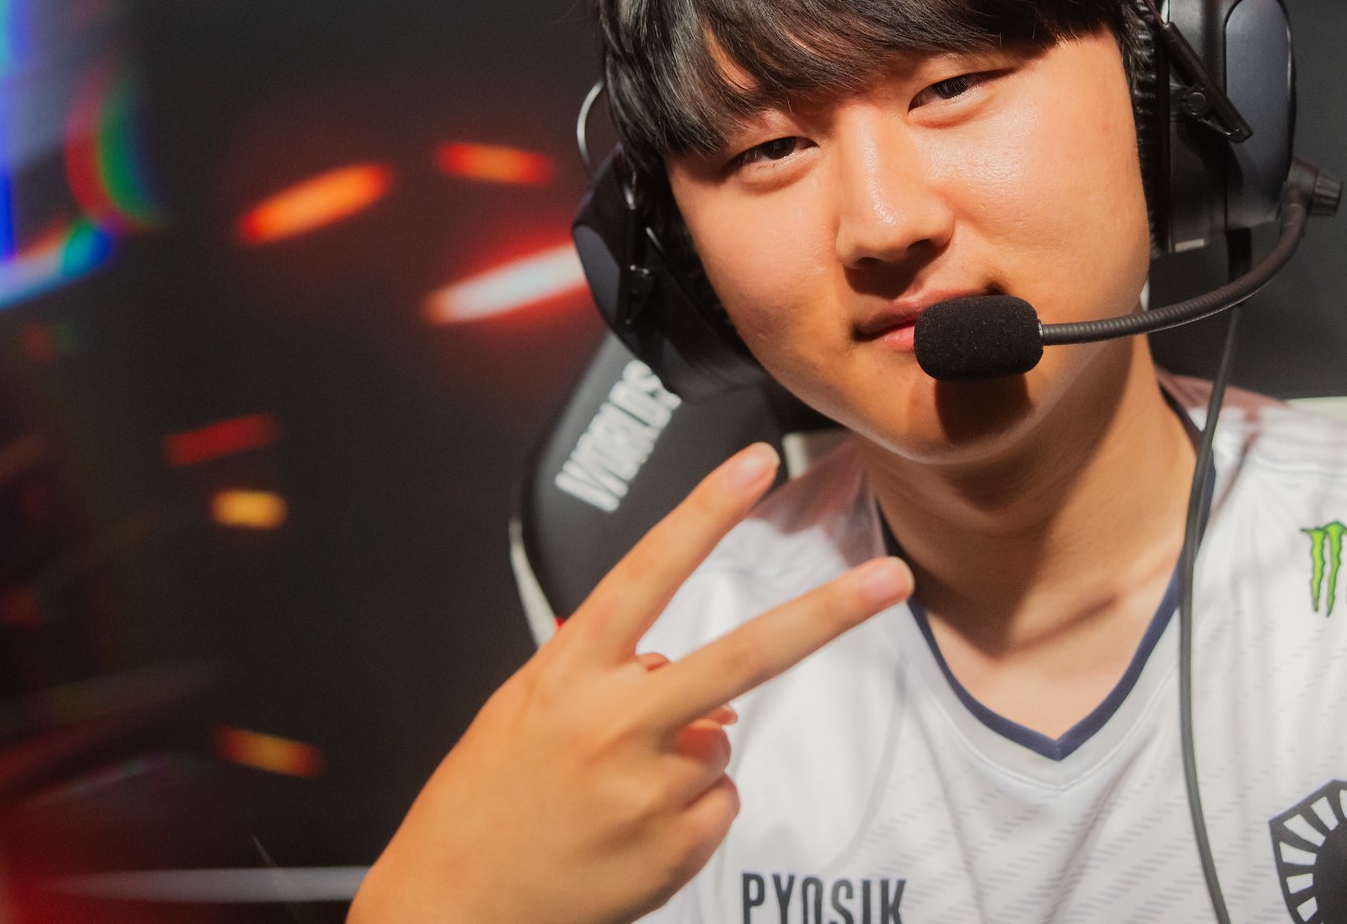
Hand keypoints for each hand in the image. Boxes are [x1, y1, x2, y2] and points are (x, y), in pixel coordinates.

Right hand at [348, 443, 913, 923]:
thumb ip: (611, 674)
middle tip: (893, 580)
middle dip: (828, 614)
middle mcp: (613, 723)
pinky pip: (719, 802)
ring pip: (721, 740)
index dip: (703, 513)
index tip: (756, 466)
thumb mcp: (528, 708)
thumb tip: (692, 673)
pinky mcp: (676, 846)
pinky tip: (629, 831)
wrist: (453, 906)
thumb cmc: (485, 802)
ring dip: (686, 759)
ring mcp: (650, 788)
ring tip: (611, 795)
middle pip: (743, 655)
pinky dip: (688, 812)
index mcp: (569, 673)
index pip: (647, 573)